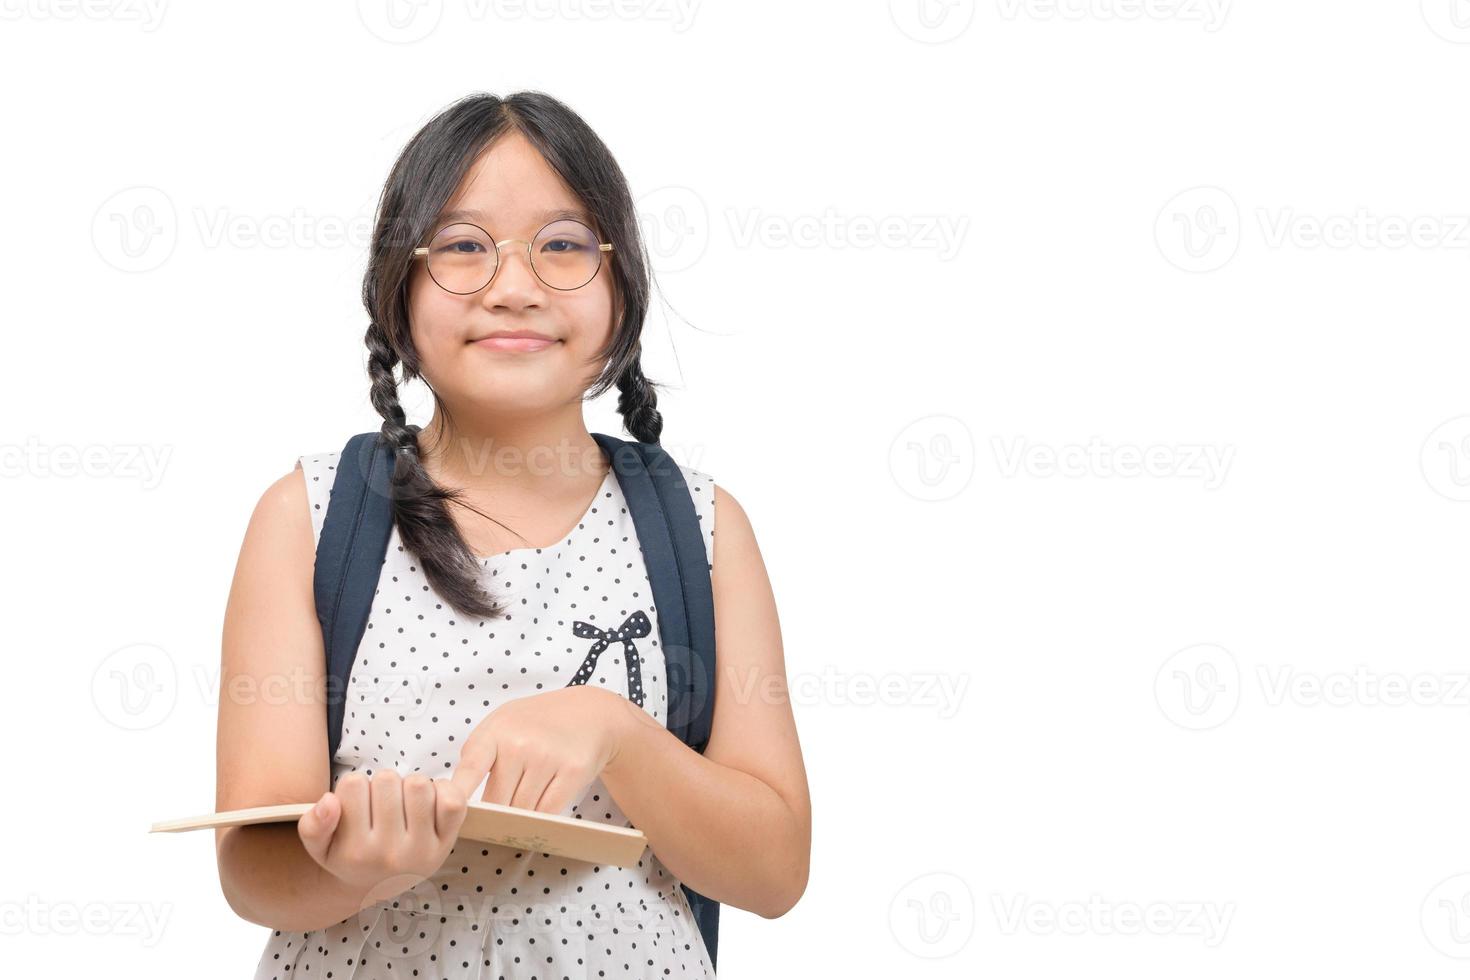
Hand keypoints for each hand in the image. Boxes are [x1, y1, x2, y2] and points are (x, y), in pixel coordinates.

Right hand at [297, 770, 469, 906]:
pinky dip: (443, 789)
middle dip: (382, 784)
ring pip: (418, 785)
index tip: (356, 803)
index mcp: (355, 853)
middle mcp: (389, 855)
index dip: (355, 786)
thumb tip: (328, 801)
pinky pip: (453, 801)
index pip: (352, 784)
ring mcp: (421, 850)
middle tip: (381, 803)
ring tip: (402, 802)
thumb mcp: (319, 846)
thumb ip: (313, 825)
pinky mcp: (447, 844)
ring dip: (410, 785)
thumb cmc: (348, 855)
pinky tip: (430, 800)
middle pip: (387, 779)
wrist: (379, 885)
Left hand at [448, 685, 628, 814]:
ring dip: (521, 816)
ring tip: (522, 807)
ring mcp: (548, 758)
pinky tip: (540, 808)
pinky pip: (548, 810)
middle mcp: (520, 744)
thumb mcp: (502, 722)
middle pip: (498, 801)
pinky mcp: (573, 771)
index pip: (470, 768)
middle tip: (497, 819)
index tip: (447, 813)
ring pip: (523, 810)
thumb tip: (457, 793)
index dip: (457, 795)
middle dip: (496, 814)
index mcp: (496, 732)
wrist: (589, 713)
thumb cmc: (537, 721)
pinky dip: (541, 817)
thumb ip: (478, 752)